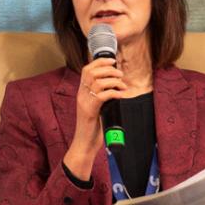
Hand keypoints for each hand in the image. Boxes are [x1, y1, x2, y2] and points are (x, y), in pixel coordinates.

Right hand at [62, 56, 129, 179]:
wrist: (85, 143)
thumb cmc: (92, 127)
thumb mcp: (96, 108)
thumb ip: (101, 96)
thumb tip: (115, 87)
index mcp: (82, 92)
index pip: (86, 69)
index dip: (100, 61)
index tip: (113, 60)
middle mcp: (81, 95)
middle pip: (92, 72)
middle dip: (109, 69)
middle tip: (120, 74)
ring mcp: (84, 102)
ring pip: (98, 82)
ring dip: (113, 80)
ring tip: (122, 85)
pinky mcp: (90, 111)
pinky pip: (102, 96)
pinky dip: (114, 93)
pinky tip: (120, 95)